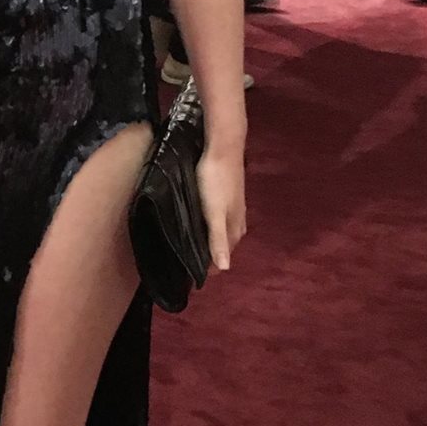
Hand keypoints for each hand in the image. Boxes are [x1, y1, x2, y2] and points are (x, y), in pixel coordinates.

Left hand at [197, 147, 245, 272]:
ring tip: (193, 248)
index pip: (223, 256)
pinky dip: (212, 227)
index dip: (209, 268)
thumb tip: (224, 269)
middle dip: (210, 257)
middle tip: (187, 264)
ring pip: (224, 232)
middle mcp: (238, 220)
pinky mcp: (229, 196)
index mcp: (235, 228)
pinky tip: (202, 223)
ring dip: (211, 242)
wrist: (223, 147)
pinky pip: (221, 219)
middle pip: (225, 246)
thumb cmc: (216, 181)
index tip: (191, 278)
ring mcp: (235, 207)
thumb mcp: (214, 213)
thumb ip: (217, 239)